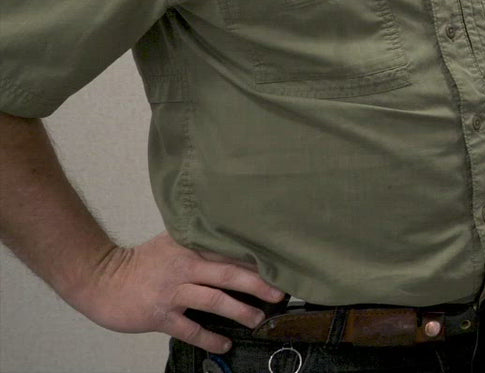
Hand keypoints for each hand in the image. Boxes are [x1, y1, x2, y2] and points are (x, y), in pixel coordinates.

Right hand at [66, 232, 284, 353]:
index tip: (280, 267)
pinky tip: (225, 344)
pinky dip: (209, 338)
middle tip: (280, 294)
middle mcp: (185, 266)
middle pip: (229, 274)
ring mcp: (172, 291)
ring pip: (214, 300)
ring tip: (258, 319)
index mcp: (191, 247)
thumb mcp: (172, 243)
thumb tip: (236, 245)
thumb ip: (200, 243)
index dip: (256, 261)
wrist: (100, 279)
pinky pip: (190, 329)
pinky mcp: (160, 315)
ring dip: (240, 311)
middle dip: (259, 284)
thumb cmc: (140, 263)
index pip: (230, 252)